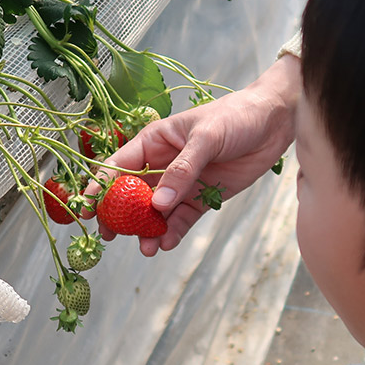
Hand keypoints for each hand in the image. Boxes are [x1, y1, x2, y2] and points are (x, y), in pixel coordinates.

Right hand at [83, 54, 300, 255]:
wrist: (276, 121)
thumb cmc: (236, 116)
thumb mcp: (206, 138)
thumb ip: (183, 170)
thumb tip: (157, 203)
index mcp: (155, 141)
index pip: (119, 165)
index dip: (100, 185)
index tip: (88, 207)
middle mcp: (163, 165)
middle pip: (132, 195)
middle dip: (120, 216)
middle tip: (111, 237)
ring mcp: (182, 184)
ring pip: (157, 213)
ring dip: (148, 230)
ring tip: (146, 248)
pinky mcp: (203, 198)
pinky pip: (182, 220)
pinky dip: (173, 232)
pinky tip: (167, 243)